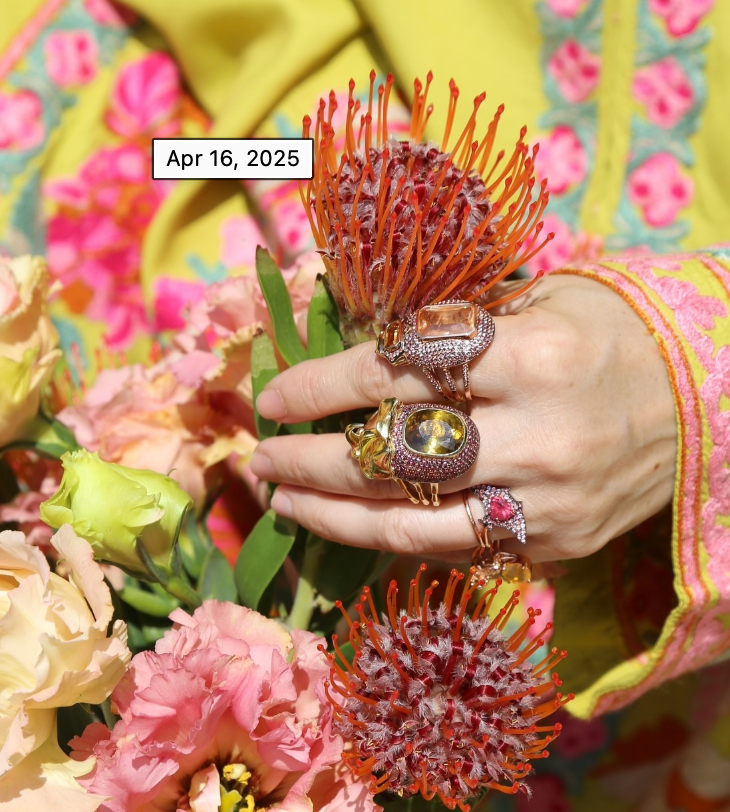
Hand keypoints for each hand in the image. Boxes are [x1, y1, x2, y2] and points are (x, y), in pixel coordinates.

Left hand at [249, 274, 677, 561]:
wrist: (703, 395)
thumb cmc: (605, 331)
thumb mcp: (533, 300)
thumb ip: (446, 326)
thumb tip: (350, 349)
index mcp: (528, 355)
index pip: (394, 371)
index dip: (318, 386)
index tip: (272, 396)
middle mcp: (538, 435)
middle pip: (391, 456)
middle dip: (309, 459)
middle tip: (260, 457)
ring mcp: (548, 501)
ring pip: (409, 522)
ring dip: (330, 515)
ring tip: (281, 502)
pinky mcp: (555, 543)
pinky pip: (451, 548)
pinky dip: (389, 537)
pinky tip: (347, 523)